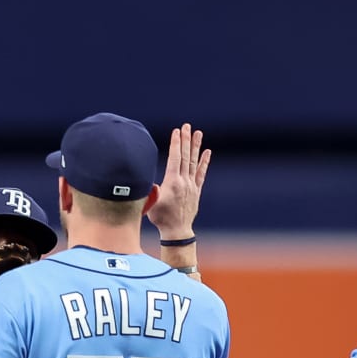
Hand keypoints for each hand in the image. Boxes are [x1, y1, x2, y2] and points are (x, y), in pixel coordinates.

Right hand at [147, 123, 210, 240]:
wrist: (177, 231)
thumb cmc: (161, 218)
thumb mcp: (152, 204)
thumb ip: (151, 191)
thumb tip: (149, 182)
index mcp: (173, 182)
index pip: (175, 159)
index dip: (176, 144)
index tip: (177, 131)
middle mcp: (184, 181)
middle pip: (185, 157)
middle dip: (185, 140)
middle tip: (187, 126)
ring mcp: (192, 185)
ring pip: (194, 162)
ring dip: (196, 147)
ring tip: (198, 133)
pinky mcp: (196, 190)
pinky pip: (201, 173)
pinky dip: (204, 162)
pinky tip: (207, 152)